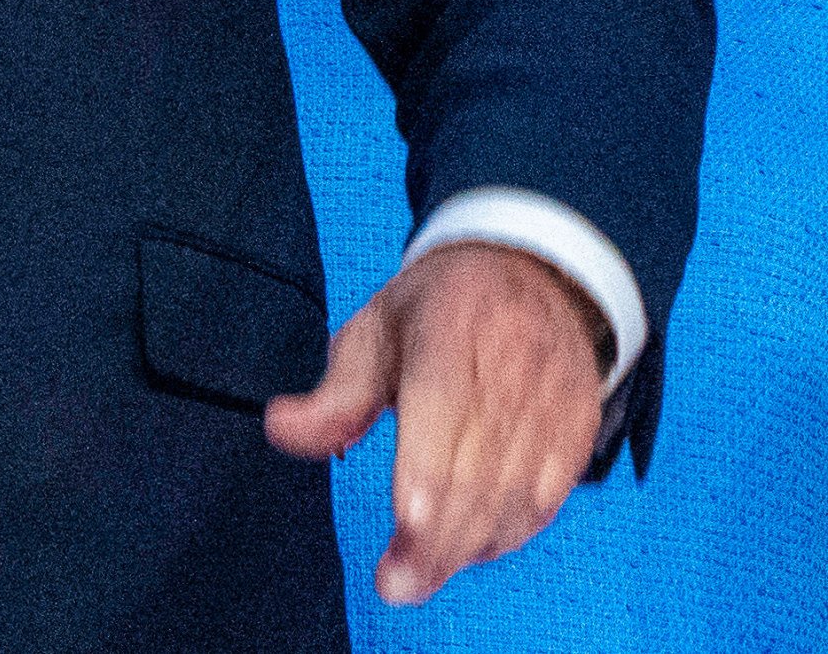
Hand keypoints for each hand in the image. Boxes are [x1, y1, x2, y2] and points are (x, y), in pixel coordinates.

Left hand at [265, 243, 612, 605]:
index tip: (400, 528)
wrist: (533, 276)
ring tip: (421, 574)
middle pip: (479, 469)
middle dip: (437, 537)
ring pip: (517, 492)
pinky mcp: (578, 429)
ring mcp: (553, 402)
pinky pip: (548, 496)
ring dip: (469, 544)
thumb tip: (282, 430)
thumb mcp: (374, 330)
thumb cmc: (439, 310)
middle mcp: (512, 368)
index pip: (443, 412)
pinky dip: (510, 532)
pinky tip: (471, 552)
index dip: (428, 478)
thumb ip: (334, 392)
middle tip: (397, 585)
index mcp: (452, 331)